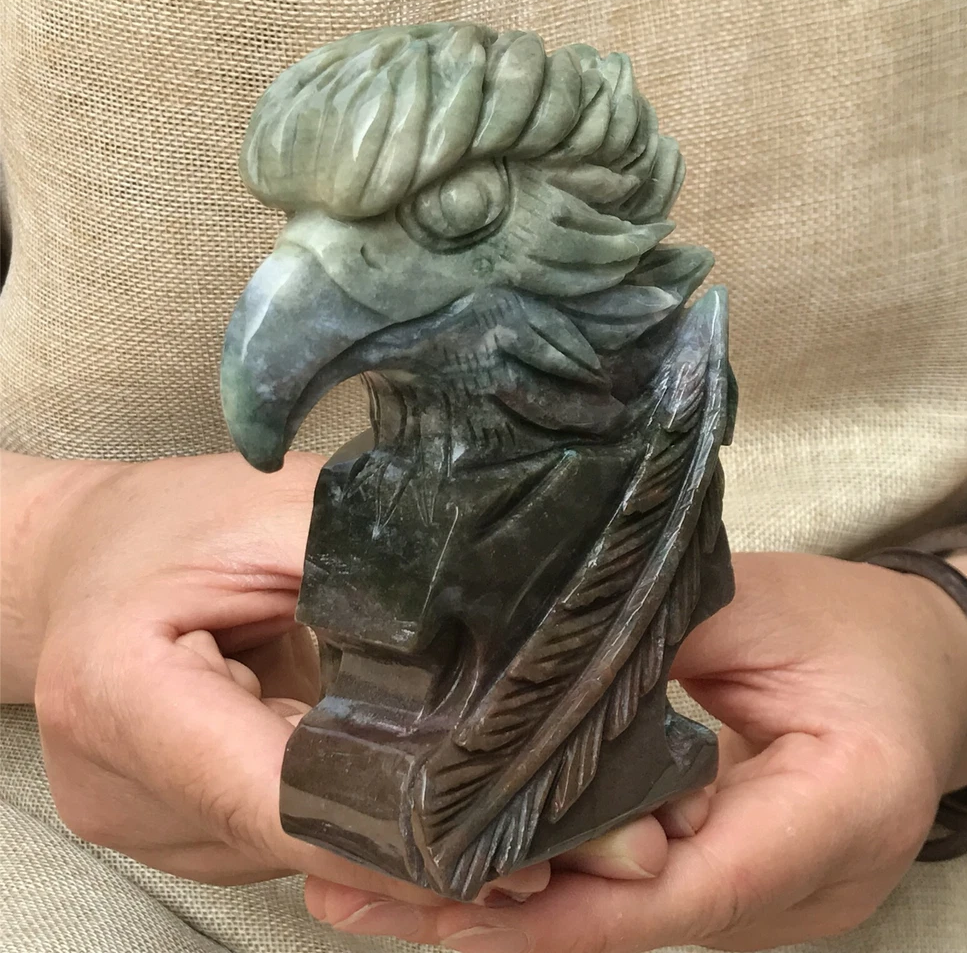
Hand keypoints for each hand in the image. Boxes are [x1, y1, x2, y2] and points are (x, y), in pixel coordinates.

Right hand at [12, 452, 551, 900]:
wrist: (86, 554)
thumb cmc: (174, 522)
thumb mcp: (279, 510)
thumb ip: (369, 568)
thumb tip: (489, 623)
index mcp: (123, 692)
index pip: (271, 798)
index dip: (383, 831)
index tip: (476, 846)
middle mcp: (116, 783)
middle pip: (289, 836)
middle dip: (387, 811)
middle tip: (477, 778)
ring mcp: (135, 820)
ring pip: (286, 847)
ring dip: (350, 798)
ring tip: (378, 717)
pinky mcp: (160, 829)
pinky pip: (268, 835)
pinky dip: (316, 793)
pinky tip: (327, 731)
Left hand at [305, 551, 966, 951]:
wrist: (929, 672)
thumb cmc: (862, 634)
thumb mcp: (764, 609)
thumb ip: (654, 642)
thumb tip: (531, 663)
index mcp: (836, 817)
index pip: (684, 889)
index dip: (562, 907)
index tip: (447, 900)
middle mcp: (802, 892)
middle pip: (635, 923)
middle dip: (495, 915)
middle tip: (357, 889)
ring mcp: (767, 902)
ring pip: (623, 922)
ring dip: (507, 908)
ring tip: (374, 886)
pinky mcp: (735, 885)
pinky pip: (633, 899)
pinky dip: (549, 889)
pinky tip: (459, 874)